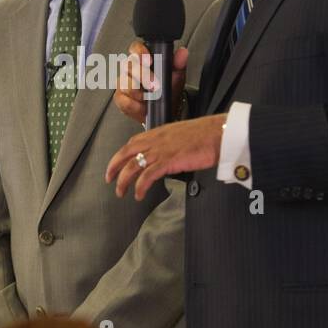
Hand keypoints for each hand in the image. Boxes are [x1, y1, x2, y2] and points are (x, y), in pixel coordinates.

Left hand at [106, 114, 226, 199]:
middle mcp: (155, 140)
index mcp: (158, 132)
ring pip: (133, 166)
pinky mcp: (168, 160)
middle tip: (109, 179)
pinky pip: (147, 175)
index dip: (121, 154)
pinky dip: (140, 186)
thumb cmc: (206, 135)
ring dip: (124, 180)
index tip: (116, 164)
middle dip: (114, 167)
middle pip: (126, 153)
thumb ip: (170, 144)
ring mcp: (161, 150)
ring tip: (121, 192)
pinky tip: (138, 195)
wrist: (218, 133)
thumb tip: (166, 157)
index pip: (133, 142)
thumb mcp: (182, 135)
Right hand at [114, 41, 188, 126]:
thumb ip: (179, 62)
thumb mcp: (177, 75)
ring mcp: (125, 82)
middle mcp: (131, 69)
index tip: (149, 61)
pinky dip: (134, 104)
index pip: (135, 48)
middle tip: (154, 84)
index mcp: (143, 58)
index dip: (140, 52)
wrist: (167, 108)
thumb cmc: (169, 88)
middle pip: (128, 65)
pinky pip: (123, 100)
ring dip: (138, 91)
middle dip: (142, 75)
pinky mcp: (121, 98)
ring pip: (124, 82)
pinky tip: (142, 105)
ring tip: (150, 96)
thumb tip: (182, 52)